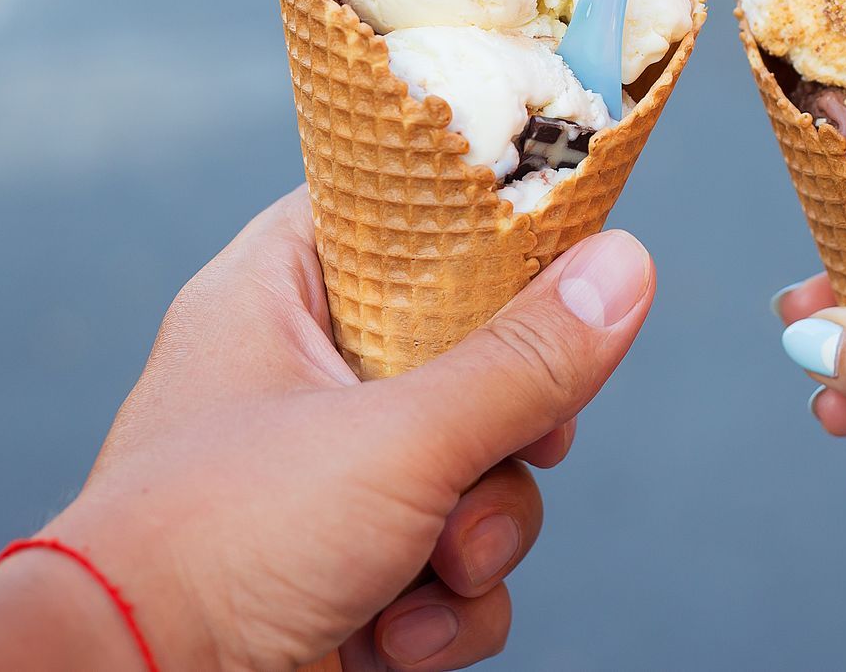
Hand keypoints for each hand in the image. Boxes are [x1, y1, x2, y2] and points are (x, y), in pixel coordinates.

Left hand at [0, 188, 655, 671]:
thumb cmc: (219, 547)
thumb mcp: (397, 442)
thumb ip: (521, 363)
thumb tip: (626, 265)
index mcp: (278, 298)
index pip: (396, 215)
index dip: (484, 235)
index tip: (560, 268)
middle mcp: (303, 381)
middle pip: (471, 362)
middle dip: (506, 443)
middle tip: (523, 451)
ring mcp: (324, 485)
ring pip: (475, 478)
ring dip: (478, 542)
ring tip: (429, 578)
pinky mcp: (344, 575)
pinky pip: (446, 570)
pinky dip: (442, 613)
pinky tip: (398, 639)